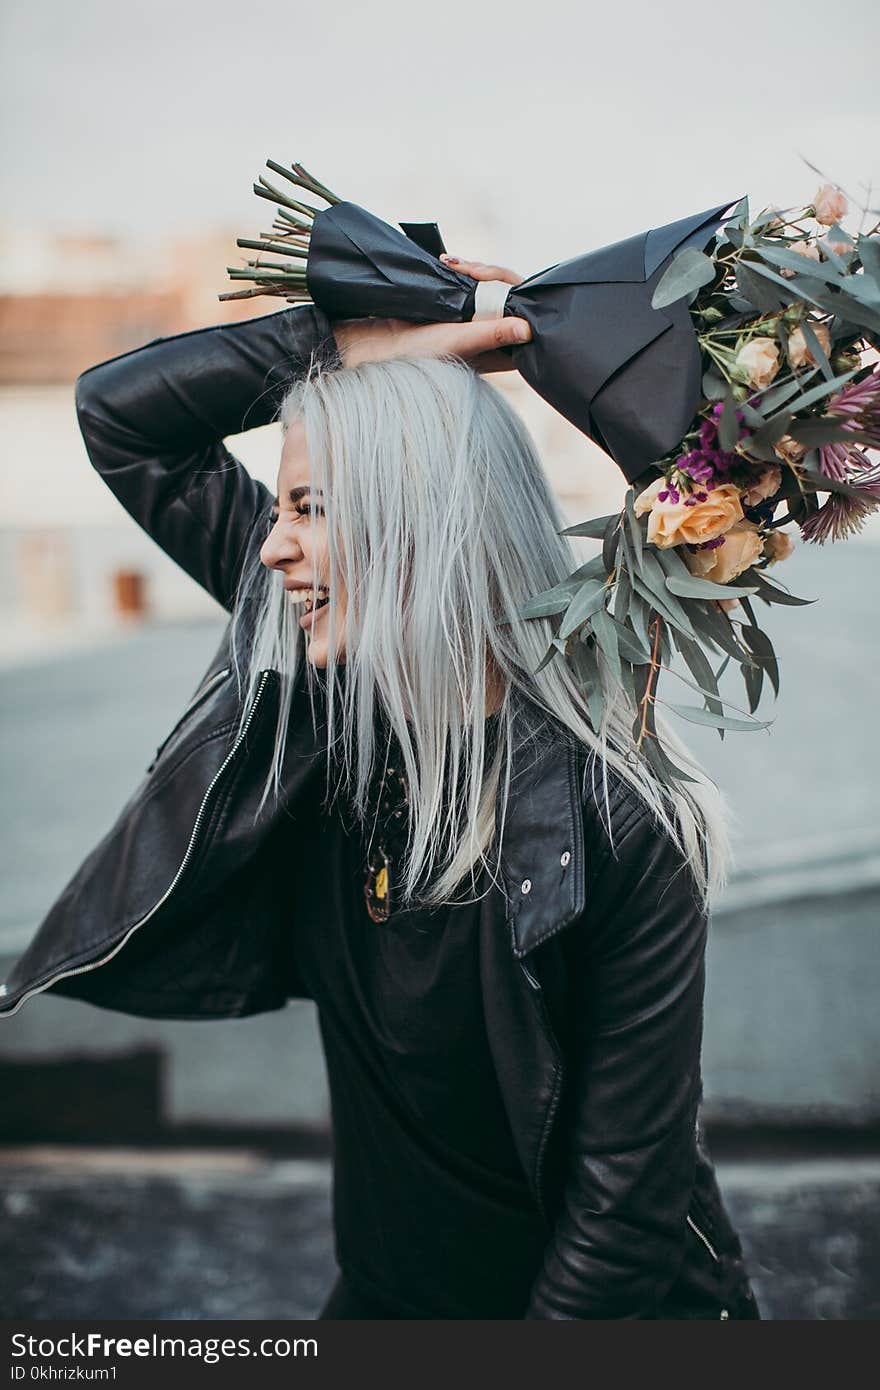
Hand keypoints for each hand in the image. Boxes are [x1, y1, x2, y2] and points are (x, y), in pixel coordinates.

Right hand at [331, 257, 527, 373]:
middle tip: (469, 269)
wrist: (384, 343)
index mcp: (501, 351)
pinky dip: (467, 270)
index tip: (500, 286)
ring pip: (497, 286)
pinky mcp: (465, 308)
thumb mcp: (460, 340)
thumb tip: (531, 329)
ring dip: (479, 270)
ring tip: (452, 263)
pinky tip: (450, 263)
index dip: (522, 299)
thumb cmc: (420, 351)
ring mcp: (480, 322)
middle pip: (515, 297)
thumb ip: (494, 334)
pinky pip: (478, 282)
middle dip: (495, 276)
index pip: (529, 322)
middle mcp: (495, 337)